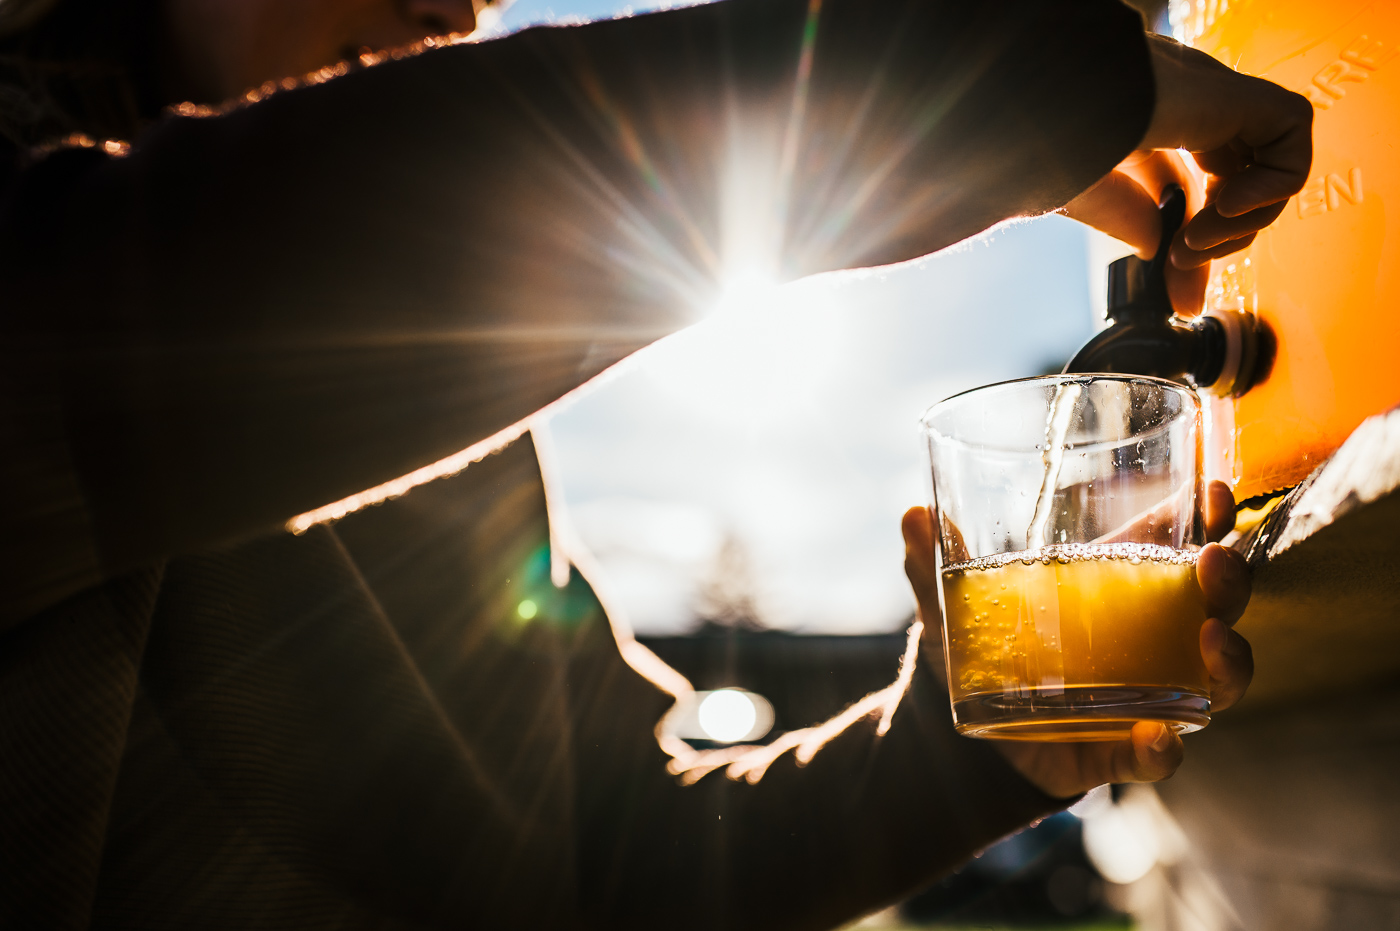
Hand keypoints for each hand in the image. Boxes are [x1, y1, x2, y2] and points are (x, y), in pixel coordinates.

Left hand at [901, 480, 1253, 798]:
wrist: (958, 732)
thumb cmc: (975, 647)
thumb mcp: (951, 603)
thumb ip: (932, 563)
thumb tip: (912, 516)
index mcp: (1116, 589)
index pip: (1179, 544)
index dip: (1209, 517)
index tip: (1216, 489)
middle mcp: (1150, 641)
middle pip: (1215, 606)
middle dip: (1229, 580)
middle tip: (1217, 559)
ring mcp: (1146, 697)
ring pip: (1214, 681)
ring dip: (1227, 659)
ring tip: (1210, 639)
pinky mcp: (1123, 751)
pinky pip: (1160, 754)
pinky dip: (1164, 750)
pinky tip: (1159, 739)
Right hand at [1061, 33, 1312, 315]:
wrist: (1053, 101)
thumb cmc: (1045, 136)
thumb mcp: (1080, 193)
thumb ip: (1121, 220)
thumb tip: (1156, 250)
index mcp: (1144, 120)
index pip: (1189, 181)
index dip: (1193, 238)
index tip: (1180, 293)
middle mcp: (1187, 103)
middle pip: (1233, 179)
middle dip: (1220, 237)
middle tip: (1183, 262)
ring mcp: (1217, 97)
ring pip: (1269, 161)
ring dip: (1243, 220)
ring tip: (1196, 239)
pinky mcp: (1242, 95)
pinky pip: (1289, 136)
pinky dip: (1272, 183)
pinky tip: (1226, 204)